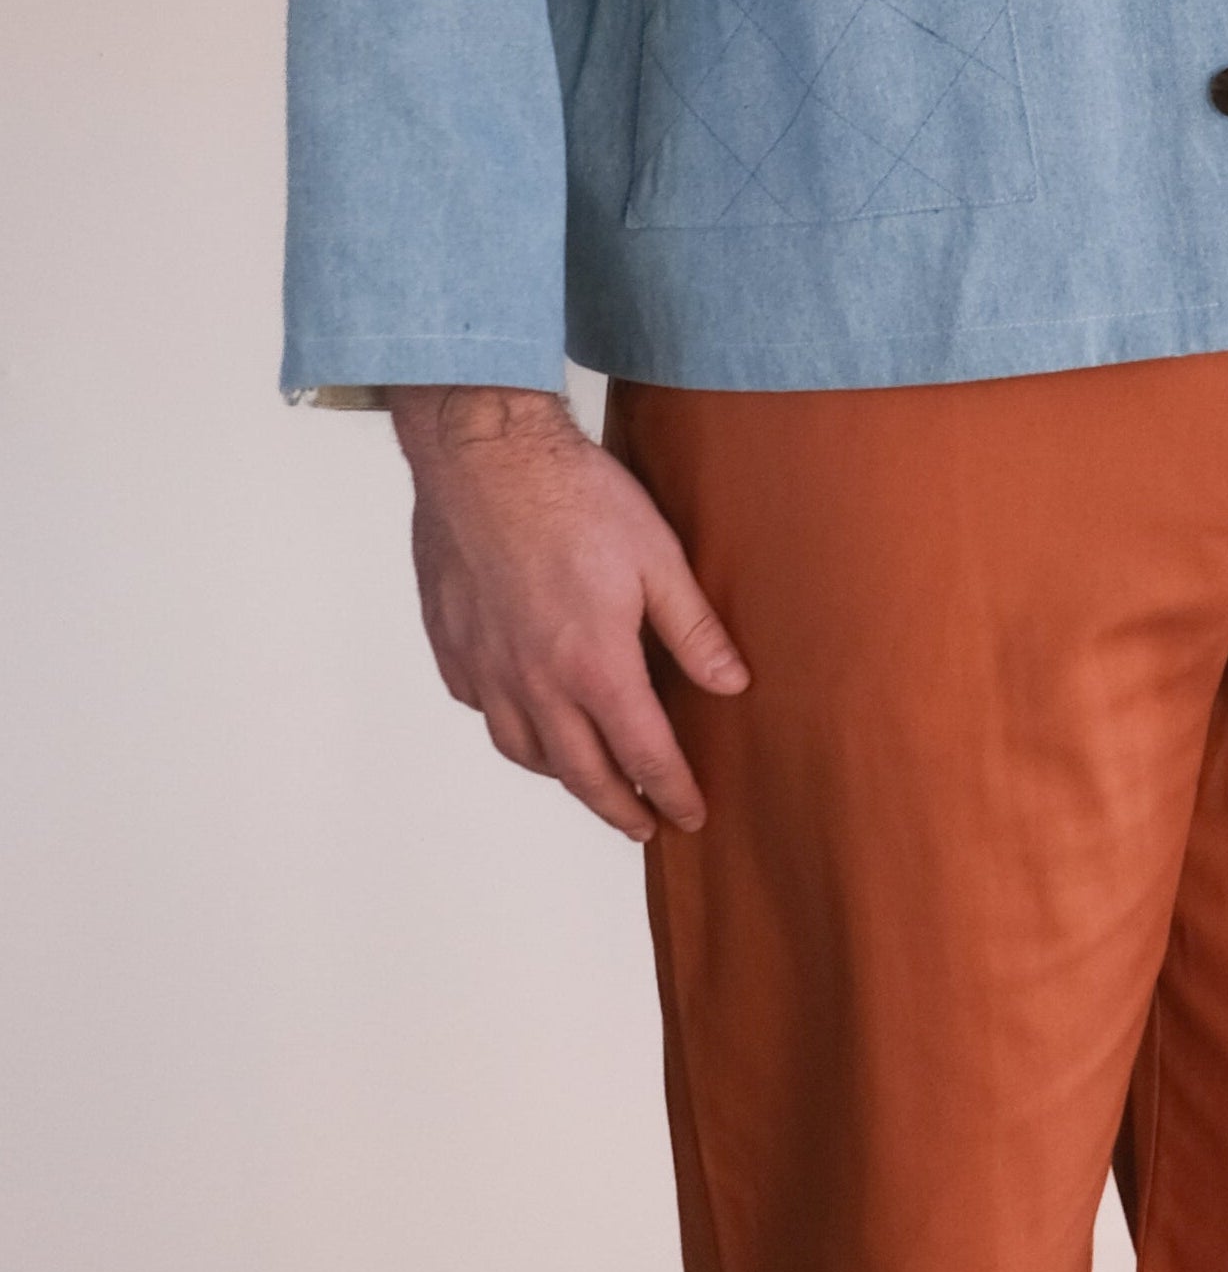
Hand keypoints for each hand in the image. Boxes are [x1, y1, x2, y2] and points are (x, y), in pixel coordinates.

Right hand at [390, 385, 748, 840]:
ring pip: (524, 751)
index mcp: (595, 667)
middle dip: (619, 808)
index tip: (690, 815)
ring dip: (562, 775)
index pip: (645, 757)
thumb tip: (732, 684)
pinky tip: (525, 718)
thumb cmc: (568, 491)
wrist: (478, 445)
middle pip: (582, 775)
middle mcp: (536, 681)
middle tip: (643, 825)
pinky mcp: (451, 641)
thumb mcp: (658, 557)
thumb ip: (694, 631)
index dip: (674, 794)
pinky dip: (508, 726)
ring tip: (588, 777)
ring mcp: (487, 665)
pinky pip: (480, 708)